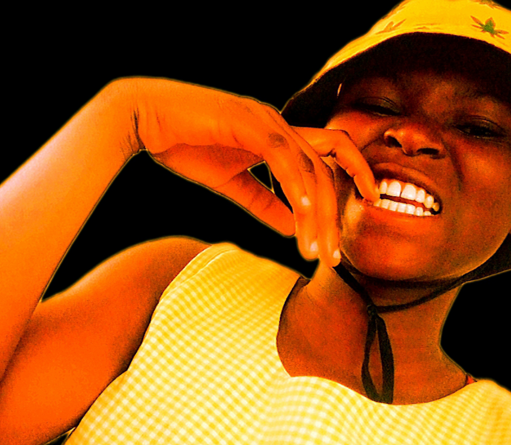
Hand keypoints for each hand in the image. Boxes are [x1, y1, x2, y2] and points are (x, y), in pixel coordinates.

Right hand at [129, 78, 376, 264]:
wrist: (144, 119)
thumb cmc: (183, 145)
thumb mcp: (232, 184)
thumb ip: (264, 204)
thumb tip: (293, 228)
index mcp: (278, 136)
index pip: (329, 155)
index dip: (355, 175)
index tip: (366, 207)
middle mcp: (280, 125)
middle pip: (326, 171)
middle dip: (334, 218)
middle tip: (332, 259)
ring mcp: (266, 121)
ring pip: (309, 170)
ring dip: (316, 215)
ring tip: (315, 253)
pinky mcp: (248, 123)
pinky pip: (282, 158)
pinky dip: (295, 188)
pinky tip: (302, 217)